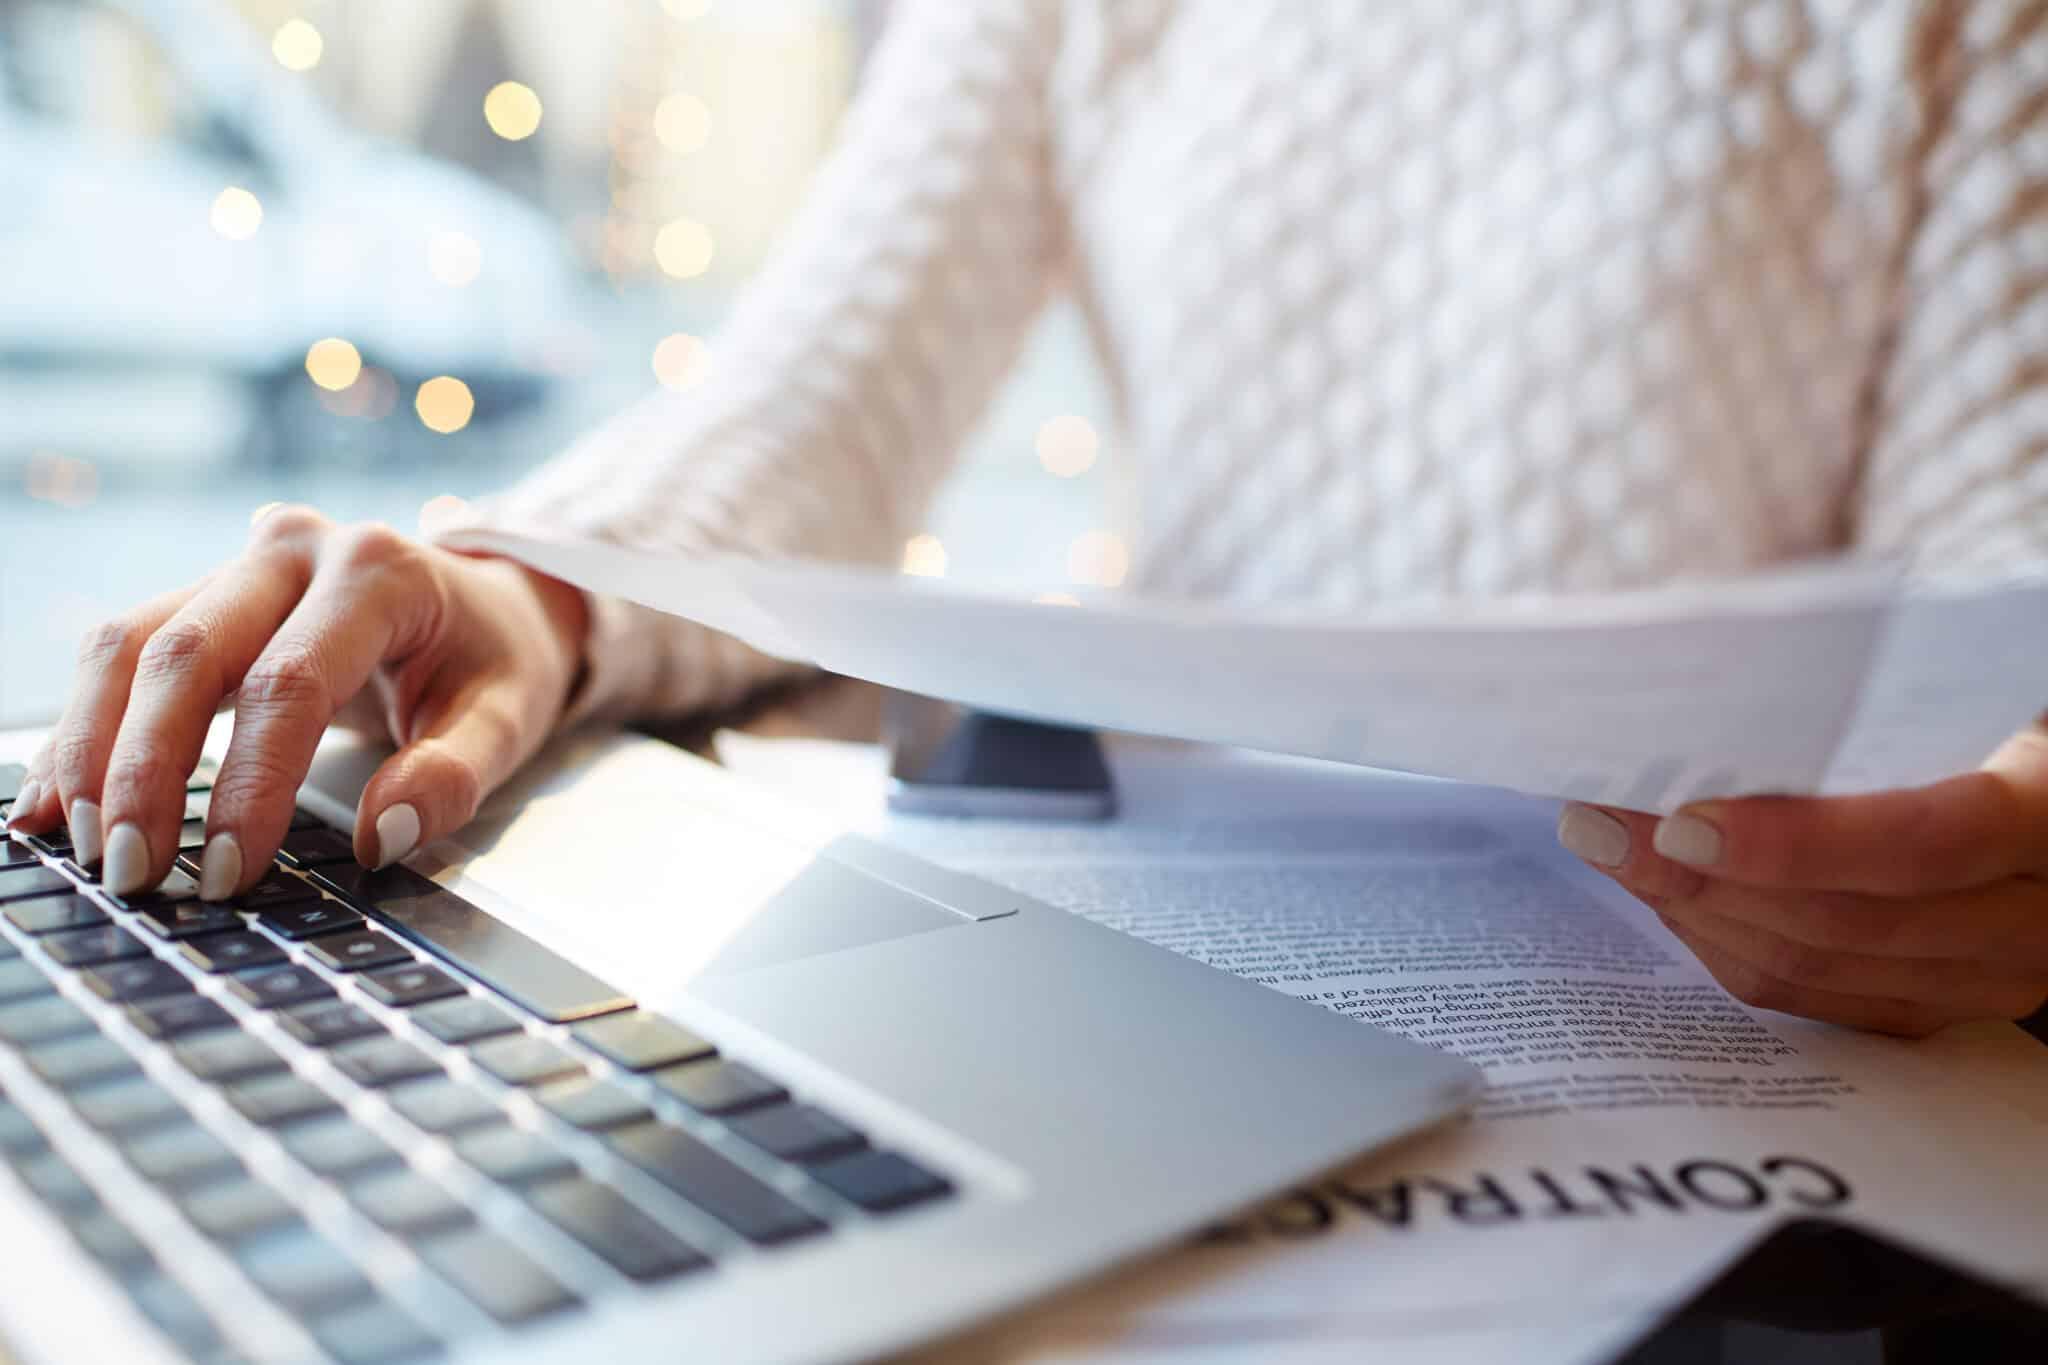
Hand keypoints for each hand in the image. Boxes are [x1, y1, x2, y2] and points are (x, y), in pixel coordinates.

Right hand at [7, 505, 587, 899]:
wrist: (489, 601)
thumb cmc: (497, 660)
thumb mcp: (510, 717)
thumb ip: (455, 777)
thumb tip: (381, 839)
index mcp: (377, 573)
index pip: (289, 683)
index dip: (250, 782)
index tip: (227, 869)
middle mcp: (293, 551)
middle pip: (186, 652)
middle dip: (144, 771)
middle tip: (132, 871)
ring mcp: (239, 566)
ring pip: (130, 643)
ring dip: (92, 747)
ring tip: (79, 843)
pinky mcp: (204, 595)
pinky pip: (123, 651)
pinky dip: (84, 726)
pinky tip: (56, 798)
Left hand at [1556, 722, 2047, 1035]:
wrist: (2040, 788)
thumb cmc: (1975, 702)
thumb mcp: (1950, 686)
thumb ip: (1862, 694)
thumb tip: (1703, 680)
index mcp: (2046, 813)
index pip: (1924, 844)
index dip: (1795, 845)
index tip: (1680, 822)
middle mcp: (2031, 916)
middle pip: (1845, 922)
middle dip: (1699, 879)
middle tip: (1596, 824)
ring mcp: (1988, 976)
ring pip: (1815, 967)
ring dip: (1692, 912)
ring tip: (1606, 848)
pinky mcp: (1937, 1004)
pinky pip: (1812, 996)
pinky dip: (1724, 942)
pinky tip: (1663, 891)